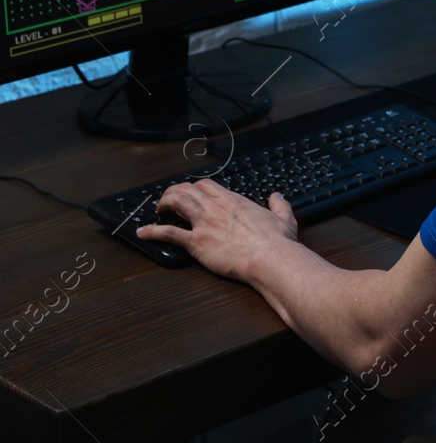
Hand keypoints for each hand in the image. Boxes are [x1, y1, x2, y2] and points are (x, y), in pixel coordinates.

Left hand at [135, 178, 299, 281]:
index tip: (191, 193)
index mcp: (234, 201)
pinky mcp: (197, 242)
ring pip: (176, 203)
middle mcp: (216, 208)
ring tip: (158, 209)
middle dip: (173, 192)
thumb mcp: (284, 217)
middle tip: (168, 200)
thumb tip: (277, 196)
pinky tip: (143, 232)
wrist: (270, 257)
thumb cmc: (277, 242)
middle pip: (187, 190)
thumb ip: (279, 204)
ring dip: (163, 203)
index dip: (194, 187)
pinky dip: (152, 231)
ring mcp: (205, 223)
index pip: (206, 185)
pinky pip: (168, 233)